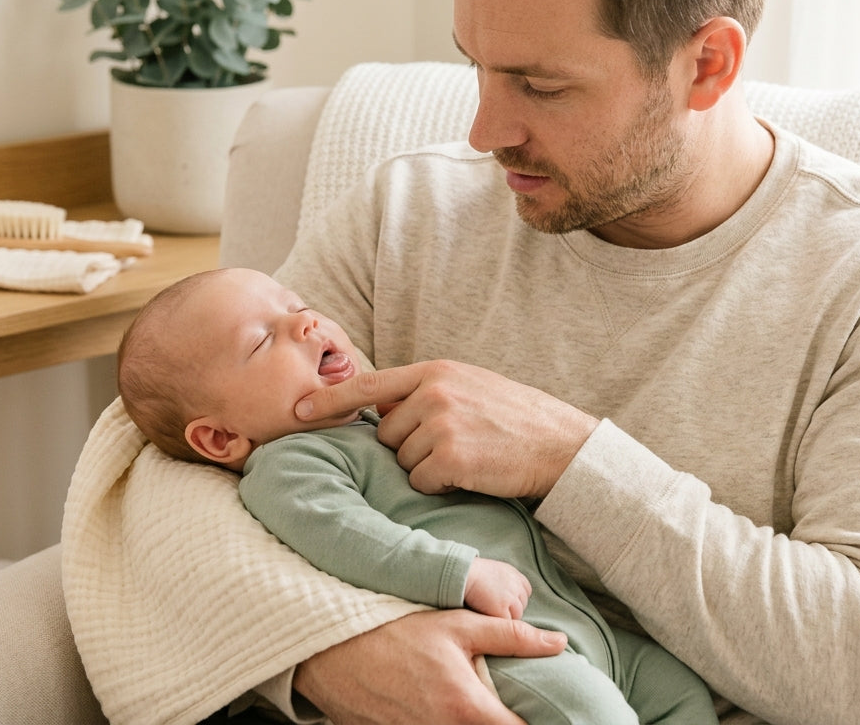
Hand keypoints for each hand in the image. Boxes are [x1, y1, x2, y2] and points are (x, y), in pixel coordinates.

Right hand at [294, 609, 566, 724]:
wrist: (330, 649)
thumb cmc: (394, 631)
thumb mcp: (457, 625)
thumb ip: (512, 637)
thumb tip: (558, 643)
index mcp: (467, 709)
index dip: (538, 724)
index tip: (549, 713)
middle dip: (504, 722)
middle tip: (507, 706)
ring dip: (472, 723)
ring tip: (475, 706)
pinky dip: (445, 724)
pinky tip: (441, 707)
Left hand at [295, 360, 598, 497]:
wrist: (563, 446)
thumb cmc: (518, 422)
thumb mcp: (471, 389)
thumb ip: (427, 393)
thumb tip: (383, 415)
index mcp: (435, 371)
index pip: (369, 384)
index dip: (330, 400)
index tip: (297, 412)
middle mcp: (433, 392)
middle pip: (386, 435)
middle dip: (409, 450)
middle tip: (453, 449)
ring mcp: (440, 423)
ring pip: (402, 462)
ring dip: (426, 470)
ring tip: (467, 459)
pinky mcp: (450, 457)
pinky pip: (421, 483)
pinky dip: (440, 487)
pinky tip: (471, 475)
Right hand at [464, 557, 531, 618]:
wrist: (465, 573)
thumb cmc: (474, 572)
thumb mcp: (496, 569)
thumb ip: (506, 580)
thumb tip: (506, 592)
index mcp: (516, 576)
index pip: (525, 592)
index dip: (515, 598)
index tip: (504, 600)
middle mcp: (517, 587)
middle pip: (522, 605)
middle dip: (512, 608)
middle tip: (495, 607)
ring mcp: (511, 599)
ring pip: (516, 615)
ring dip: (506, 616)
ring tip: (490, 612)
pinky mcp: (502, 610)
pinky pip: (506, 622)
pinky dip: (499, 621)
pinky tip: (489, 616)